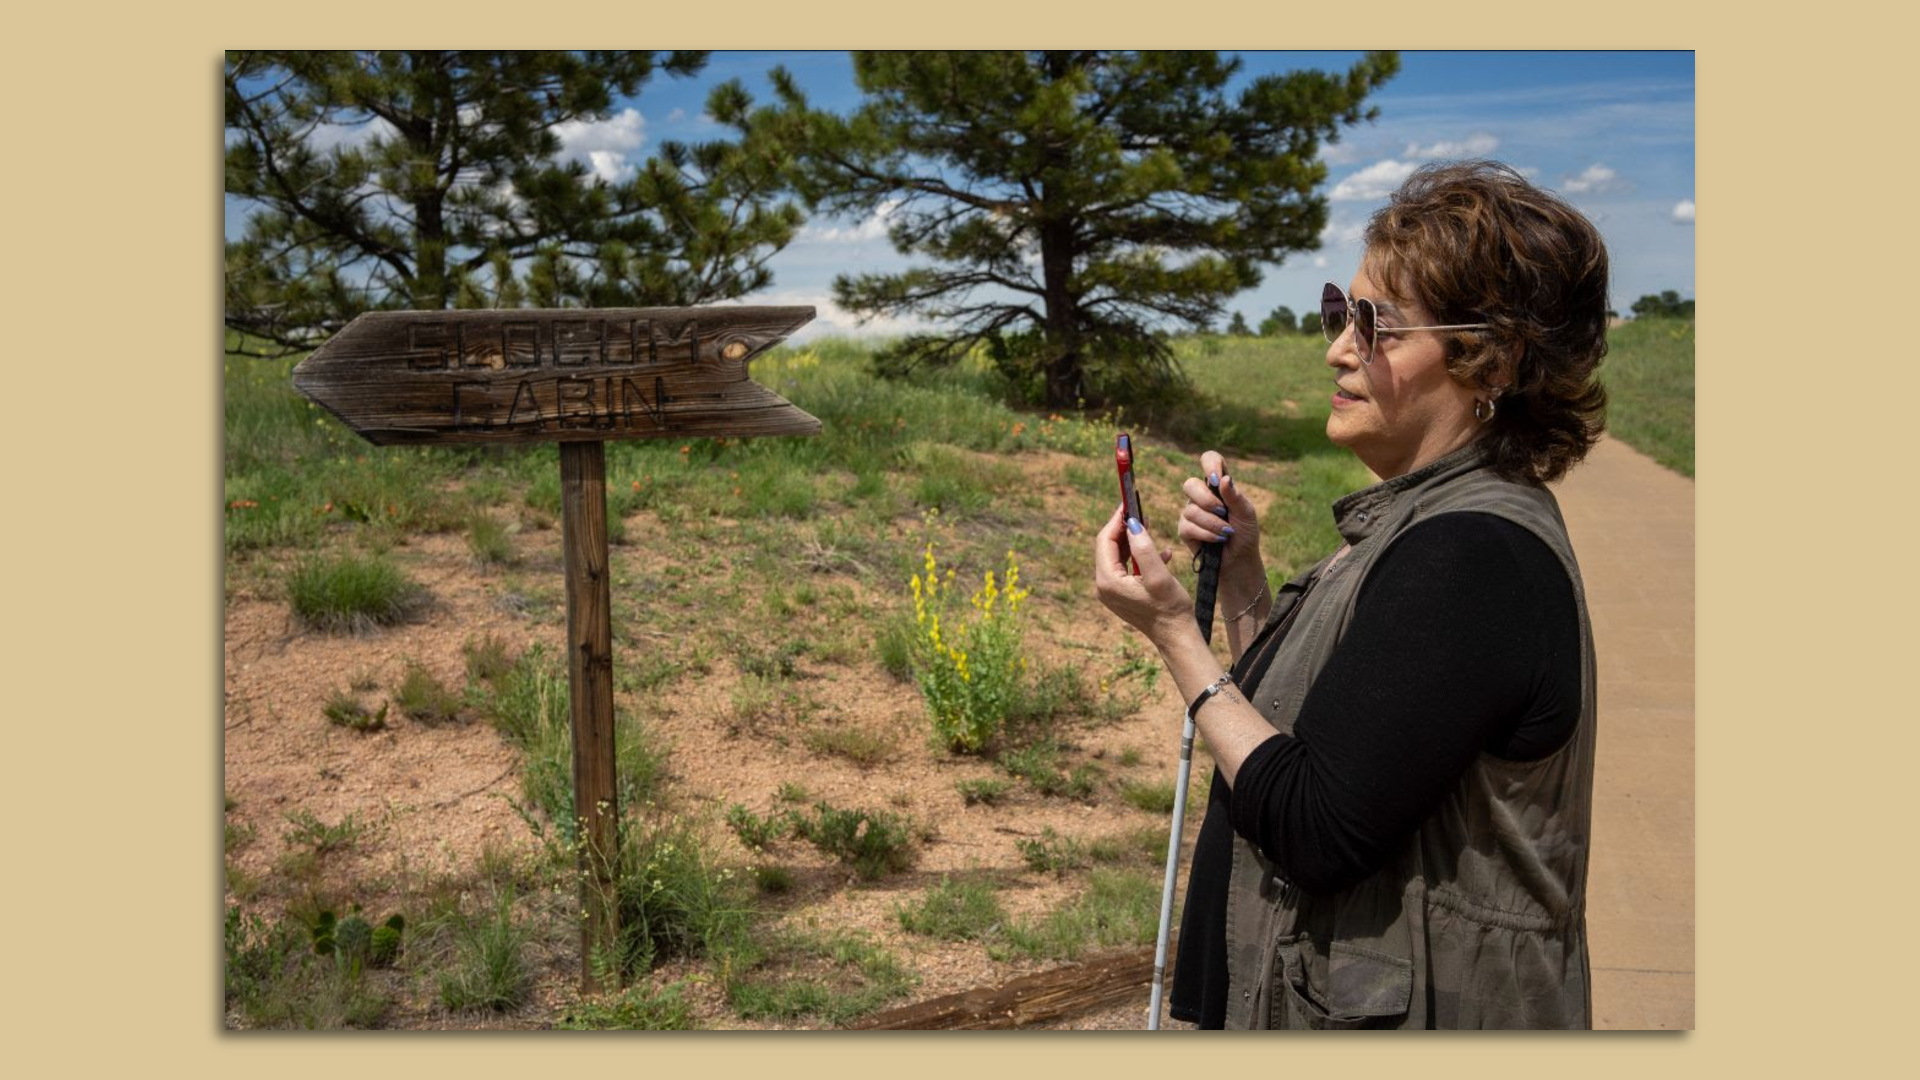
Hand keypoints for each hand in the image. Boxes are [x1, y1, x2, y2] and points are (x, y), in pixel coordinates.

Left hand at [1093, 502, 1193, 645]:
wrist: (1176, 637)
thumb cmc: (1170, 608)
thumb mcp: (1158, 575)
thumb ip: (1144, 547)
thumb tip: (1131, 523)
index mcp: (1108, 581)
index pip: (1105, 541)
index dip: (1117, 520)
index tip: (1128, 503)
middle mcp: (1104, 586)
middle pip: (1109, 547)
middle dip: (1124, 528)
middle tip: (1139, 510)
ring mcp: (1112, 591)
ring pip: (1118, 555)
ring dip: (1133, 540)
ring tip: (1149, 525)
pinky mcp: (1122, 594)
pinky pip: (1127, 567)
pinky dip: (1140, 556)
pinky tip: (1162, 553)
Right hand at [1176, 451, 1264, 589]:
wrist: (1239, 560)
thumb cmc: (1245, 534)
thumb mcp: (1246, 514)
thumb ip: (1235, 496)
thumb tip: (1224, 479)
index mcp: (1219, 485)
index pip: (1209, 460)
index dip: (1210, 464)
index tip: (1216, 480)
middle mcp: (1202, 496)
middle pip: (1190, 484)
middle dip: (1207, 500)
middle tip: (1223, 511)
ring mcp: (1191, 512)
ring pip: (1191, 509)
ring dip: (1212, 523)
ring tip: (1227, 533)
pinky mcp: (1185, 530)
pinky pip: (1188, 526)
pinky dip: (1206, 533)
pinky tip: (1218, 540)